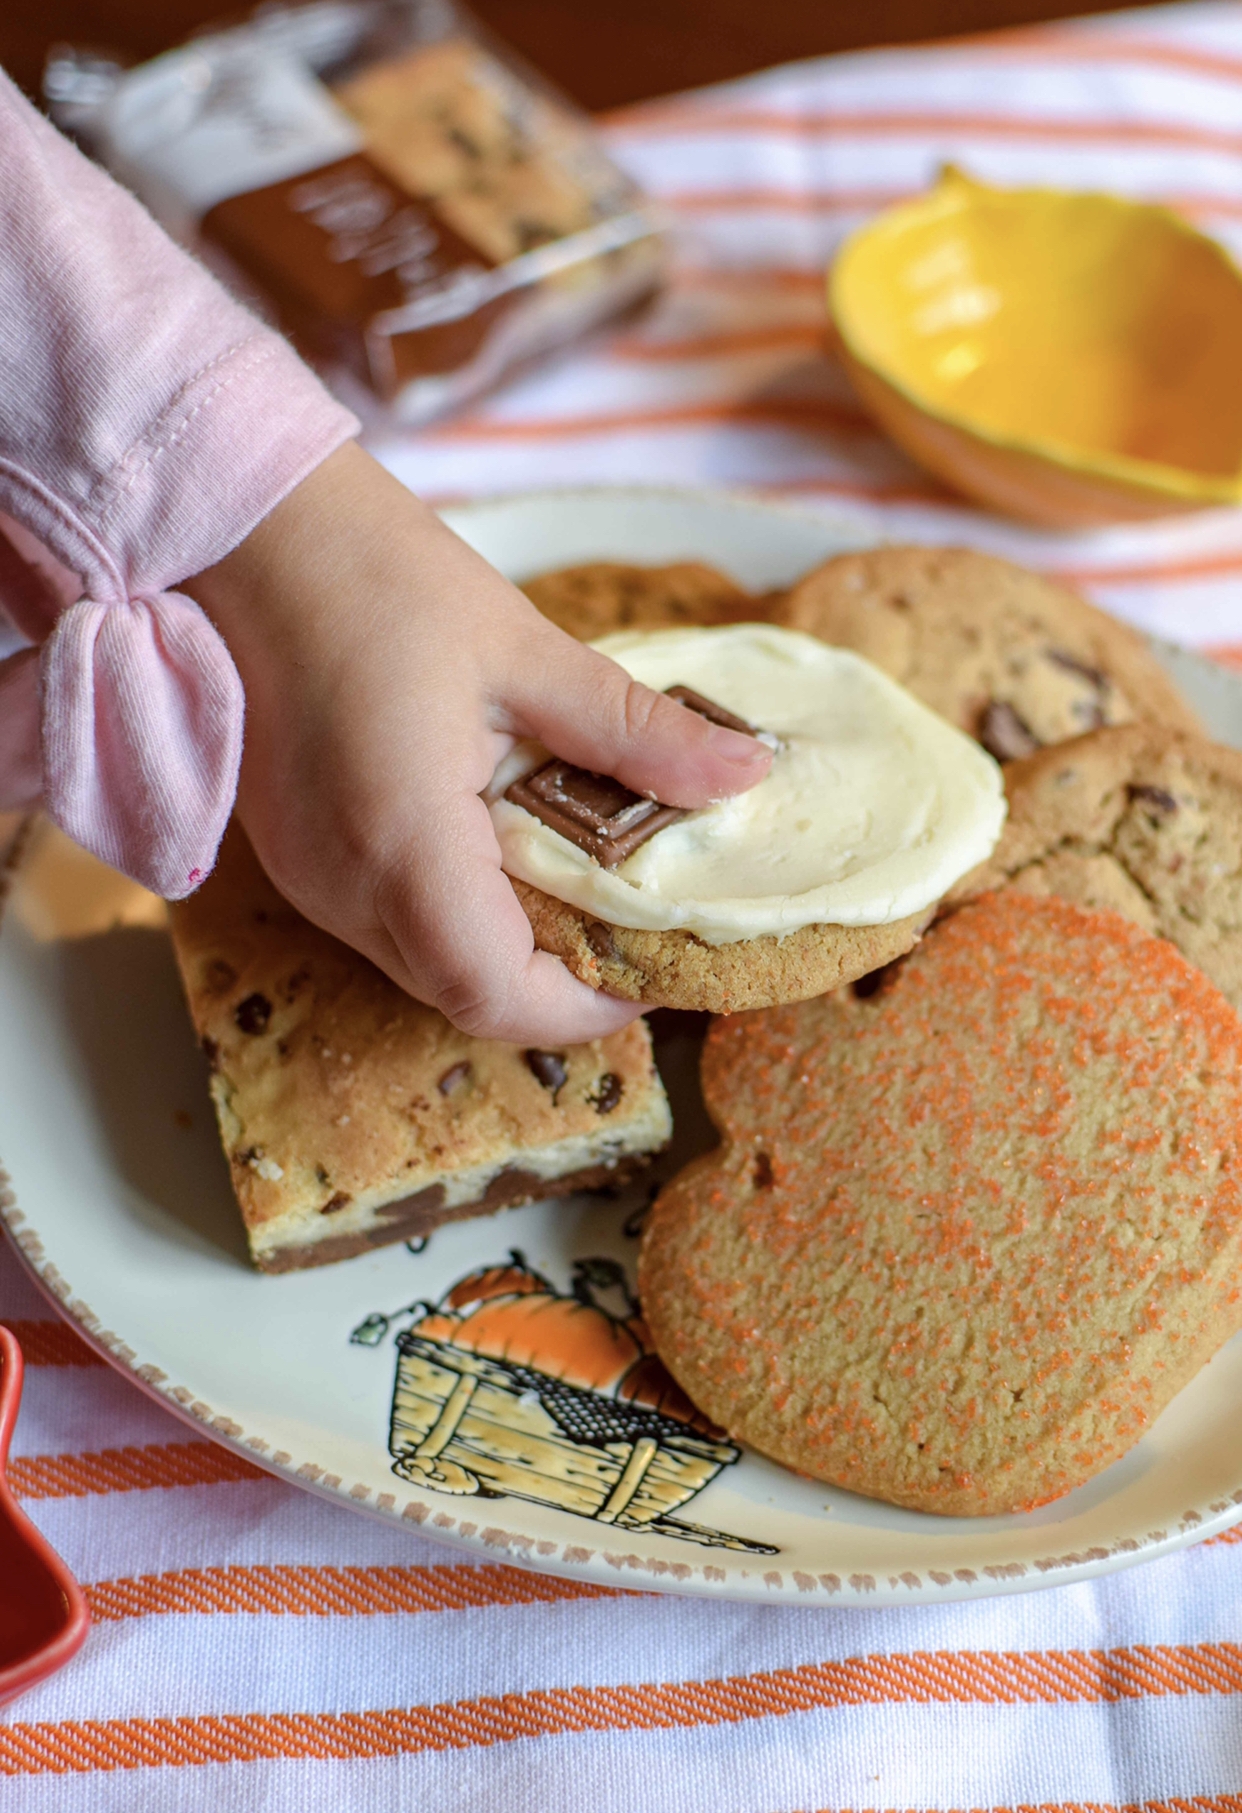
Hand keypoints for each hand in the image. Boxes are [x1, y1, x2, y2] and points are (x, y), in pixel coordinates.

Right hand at [186, 442, 770, 1043]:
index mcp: (404, 841)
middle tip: (632, 928)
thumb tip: (744, 775)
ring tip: (579, 889)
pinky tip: (504, 851)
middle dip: (556, 984)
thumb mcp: (526, 651)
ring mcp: (312, 879)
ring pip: (425, 967)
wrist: (246, 535)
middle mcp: (345, 885)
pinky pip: (390, 926)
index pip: (496, 993)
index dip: (584, 1009)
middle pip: (463, 995)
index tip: (650, 977)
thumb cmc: (376, 576)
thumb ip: (636, 733)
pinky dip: (460, 915)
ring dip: (507, 950)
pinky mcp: (300, 859)